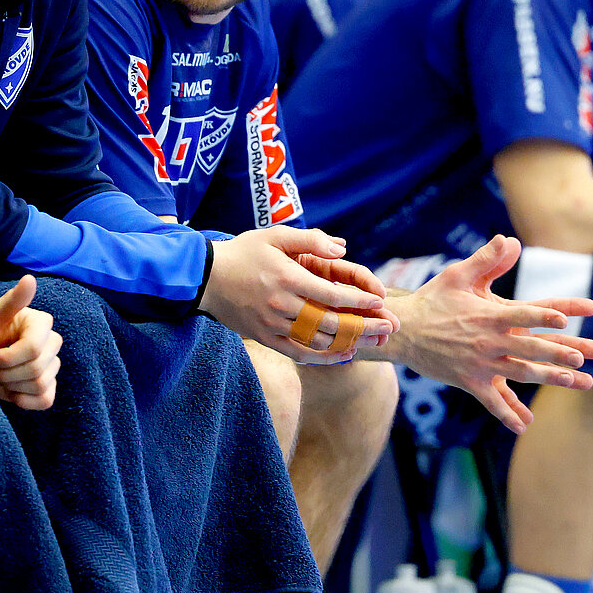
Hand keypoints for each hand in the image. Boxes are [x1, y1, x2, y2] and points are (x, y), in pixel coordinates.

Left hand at [0, 275, 61, 408]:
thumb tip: (29, 279)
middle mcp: (51, 343)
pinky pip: (45, 400)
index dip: (7, 359)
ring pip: (39, 386)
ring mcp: (51, 365)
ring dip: (10, 385)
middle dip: (5, 373)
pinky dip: (25, 401)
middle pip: (36, 370)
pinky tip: (11, 392)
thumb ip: (12, 300)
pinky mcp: (46, 385)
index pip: (33, 349)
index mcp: (41, 324)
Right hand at [201, 226, 398, 363]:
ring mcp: (273, 324)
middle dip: (363, 326)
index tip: (380, 302)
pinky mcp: (265, 338)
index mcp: (288, 278)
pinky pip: (299, 353)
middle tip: (387, 328)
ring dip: (347, 343)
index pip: (332, 294)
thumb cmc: (243, 252)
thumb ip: (310, 240)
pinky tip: (343, 354)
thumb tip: (343, 249)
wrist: (205, 277)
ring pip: (318, 341)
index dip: (360, 300)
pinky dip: (323, 357)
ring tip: (370, 341)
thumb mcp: (275, 236)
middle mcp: (282, 304)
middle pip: (331, 322)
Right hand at [383, 236, 592, 431]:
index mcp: (489, 315)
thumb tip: (509, 240)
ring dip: (548, 377)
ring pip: (520, 372)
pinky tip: (526, 424)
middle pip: (530, 347)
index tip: (567, 319)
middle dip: (559, 352)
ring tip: (574, 381)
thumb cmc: (431, 301)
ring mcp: (480, 363)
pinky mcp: (469, 381)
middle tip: (583, 357)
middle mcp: (488, 340)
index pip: (523, 313)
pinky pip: (492, 400)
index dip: (545, 315)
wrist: (403, 333)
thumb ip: (486, 260)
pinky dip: (509, 413)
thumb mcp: (457, 276)